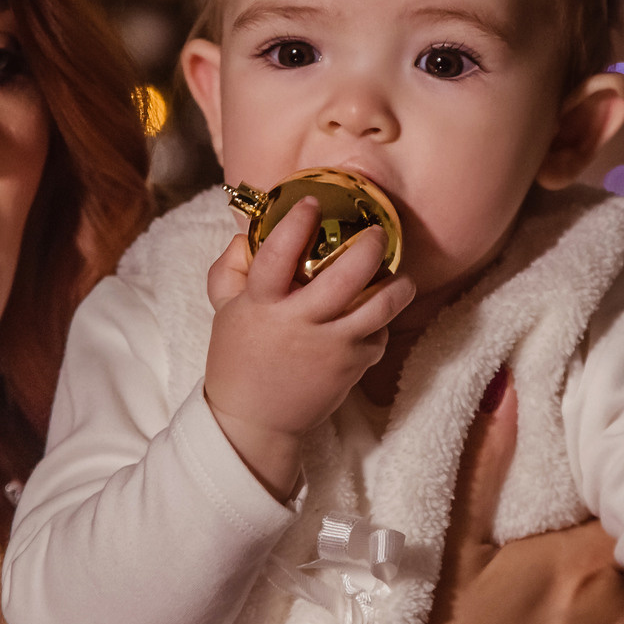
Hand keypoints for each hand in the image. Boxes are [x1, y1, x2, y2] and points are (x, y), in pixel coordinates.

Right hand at [202, 198, 415, 496]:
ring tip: (398, 276)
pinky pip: (379, 335)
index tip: (312, 203)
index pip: (277, 254)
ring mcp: (331, 346)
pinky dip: (382, 322)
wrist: (254, 420)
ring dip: (397, 286)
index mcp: (261, 303)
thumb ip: (231, 267)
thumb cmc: (239, 358)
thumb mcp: (225, 309)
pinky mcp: (352, 367)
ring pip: (379, 307)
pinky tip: (376, 315)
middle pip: (345, 276)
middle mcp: (300, 322)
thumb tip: (248, 233)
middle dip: (369, 247)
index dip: (296, 223)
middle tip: (377, 233)